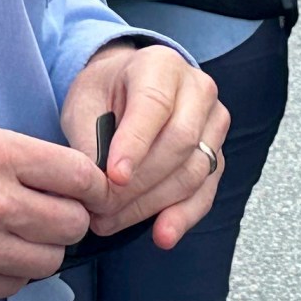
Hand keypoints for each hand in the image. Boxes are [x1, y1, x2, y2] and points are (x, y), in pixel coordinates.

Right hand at [0, 122, 103, 300]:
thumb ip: (5, 154)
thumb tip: (56, 174)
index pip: (78, 175)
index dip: (90, 184)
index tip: (87, 188)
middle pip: (72, 224)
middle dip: (70, 218)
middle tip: (52, 212)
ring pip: (48, 261)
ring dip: (42, 250)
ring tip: (19, 236)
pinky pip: (10, 288)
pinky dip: (10, 274)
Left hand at [62, 42, 227, 249]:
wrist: (128, 89)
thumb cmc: (104, 94)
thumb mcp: (83, 103)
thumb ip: (89, 139)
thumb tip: (98, 186)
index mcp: (161, 65)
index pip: (154, 106)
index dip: (135, 144)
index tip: (113, 177)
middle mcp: (198, 89)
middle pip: (180, 142)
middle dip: (139, 184)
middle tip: (100, 209)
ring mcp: (214, 122)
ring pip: (194, 171)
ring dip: (153, 205)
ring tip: (112, 222)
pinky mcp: (217, 153)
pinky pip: (206, 191)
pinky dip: (183, 216)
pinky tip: (162, 234)